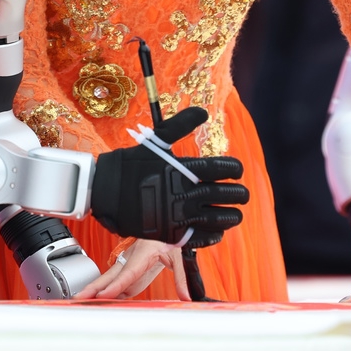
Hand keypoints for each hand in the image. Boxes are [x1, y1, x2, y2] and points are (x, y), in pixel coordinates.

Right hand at [76, 239, 192, 300]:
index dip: (116, 285)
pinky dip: (107, 293)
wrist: (169, 226)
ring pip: (110, 279)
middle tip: (79, 298)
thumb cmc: (171, 236)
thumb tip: (187, 295)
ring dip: (96, 290)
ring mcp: (129, 263)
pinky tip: (100, 302)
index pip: (128, 272)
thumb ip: (183, 276)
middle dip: (93, 287)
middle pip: (110, 274)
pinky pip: (118, 283)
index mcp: (143, 252)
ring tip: (82, 302)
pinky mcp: (132, 270)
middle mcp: (132, 257)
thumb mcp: (181, 254)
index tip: (103, 295)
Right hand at [89, 107, 248, 244]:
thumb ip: (181, 124)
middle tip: (243, 194)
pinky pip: (198, 237)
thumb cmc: (132, 163)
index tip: (238, 171)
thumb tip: (203, 112)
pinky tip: (218, 232)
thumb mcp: (156, 140)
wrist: (106, 190)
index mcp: (184, 170)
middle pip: (222, 195)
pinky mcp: (170, 233)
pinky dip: (212, 236)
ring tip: (237, 214)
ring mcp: (178, 215)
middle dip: (238, 195)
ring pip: (215, 218)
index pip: (220, 169)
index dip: (233, 169)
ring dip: (230, 216)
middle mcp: (184, 193)